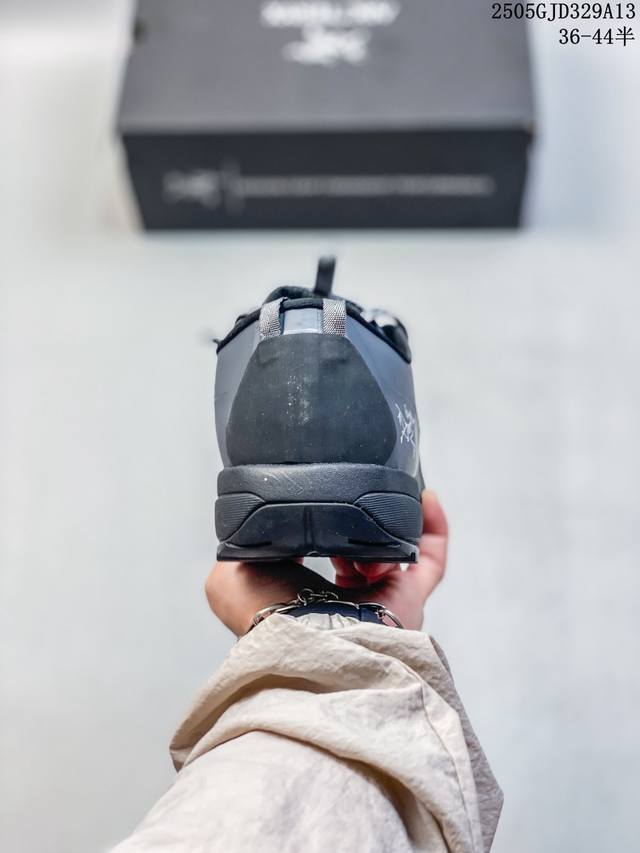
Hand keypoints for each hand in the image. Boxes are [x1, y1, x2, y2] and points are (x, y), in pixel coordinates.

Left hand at [205, 490, 447, 635]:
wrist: (303, 638)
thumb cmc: (265, 613)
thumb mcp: (229, 576)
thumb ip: (243, 546)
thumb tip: (260, 526)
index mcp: (310, 596)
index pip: (326, 555)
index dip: (327, 528)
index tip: (323, 502)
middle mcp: (352, 600)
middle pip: (367, 550)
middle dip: (361, 525)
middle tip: (351, 504)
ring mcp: (385, 600)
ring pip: (395, 551)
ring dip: (383, 525)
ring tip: (368, 513)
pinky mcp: (411, 599)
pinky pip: (431, 558)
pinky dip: (432, 526)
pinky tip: (425, 496)